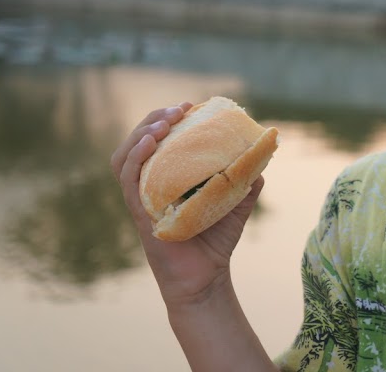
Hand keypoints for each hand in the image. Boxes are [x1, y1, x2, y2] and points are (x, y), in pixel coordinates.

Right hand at [111, 103, 265, 304]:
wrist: (207, 279)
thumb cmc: (216, 242)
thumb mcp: (236, 203)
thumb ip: (245, 180)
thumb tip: (260, 157)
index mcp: (167, 178)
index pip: (158, 140)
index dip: (167, 119)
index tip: (188, 105)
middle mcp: (150, 185)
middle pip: (138, 142)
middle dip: (154, 119)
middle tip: (177, 109)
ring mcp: (142, 199)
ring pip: (125, 157)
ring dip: (140, 134)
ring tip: (162, 122)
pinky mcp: (140, 213)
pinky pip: (128, 181)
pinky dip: (135, 158)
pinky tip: (150, 143)